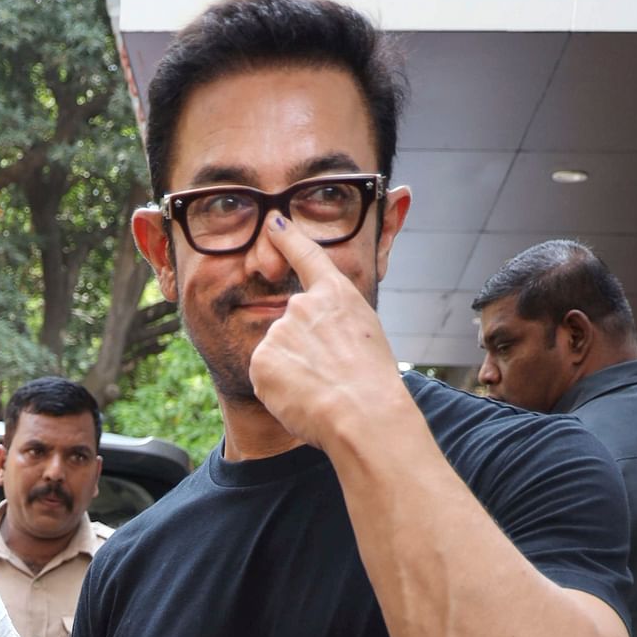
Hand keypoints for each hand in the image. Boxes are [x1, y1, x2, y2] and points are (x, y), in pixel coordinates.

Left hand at [247, 214, 408, 449]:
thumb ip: (335, 325)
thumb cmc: (375, 384)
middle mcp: (302, 305)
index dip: (288, 238)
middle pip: (291, 327)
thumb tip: (314, 337)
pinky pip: (265, 375)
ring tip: (322, 389)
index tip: (274, 222)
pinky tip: (302, 398)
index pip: (307, 256)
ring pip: (278, 353)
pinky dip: (278, 390)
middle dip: (303, 351)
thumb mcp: (367, 335)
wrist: (364, 414)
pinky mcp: (261, 358)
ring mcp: (279, 330)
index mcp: (336, 296)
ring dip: (293, 372)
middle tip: (331, 375)